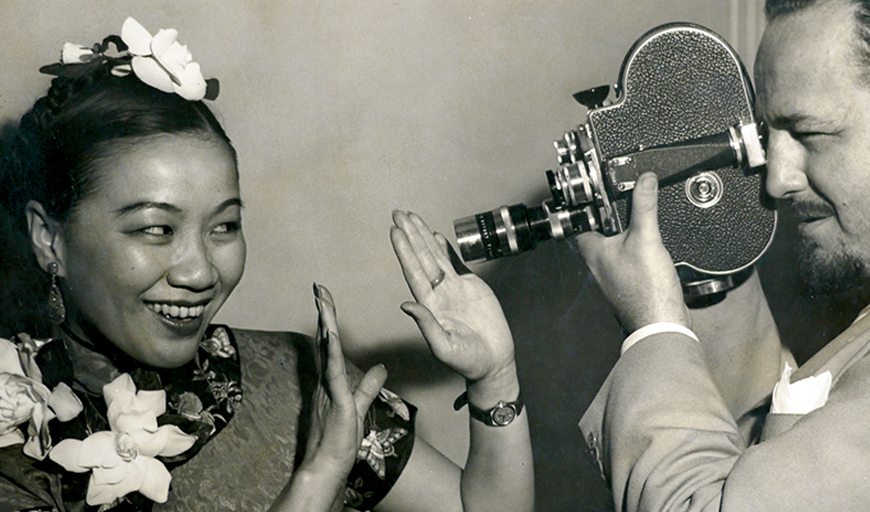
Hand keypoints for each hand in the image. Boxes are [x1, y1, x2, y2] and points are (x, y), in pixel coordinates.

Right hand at [292, 285, 387, 510]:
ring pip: (327, 349)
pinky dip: (332, 351)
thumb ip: (368, 387)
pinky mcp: (335, 399)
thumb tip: (380, 368)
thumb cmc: (339, 441)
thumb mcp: (360, 406)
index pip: (331, 345)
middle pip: (325, 340)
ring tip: (322, 300)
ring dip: (326, 324)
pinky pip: (333, 371)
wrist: (327, 466)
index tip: (327, 301)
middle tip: (320, 289)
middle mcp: (325, 380)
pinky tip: (332, 335)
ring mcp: (328, 388)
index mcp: (331, 380)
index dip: (329, 323)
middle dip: (323, 314)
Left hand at [390, 211, 515, 389]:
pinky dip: (445, 249)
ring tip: (412, 217)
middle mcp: (438, 293)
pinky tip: (435, 236)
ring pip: (436, 256)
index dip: (404, 251)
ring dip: (423, 237)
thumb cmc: (468, 360)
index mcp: (430, 306)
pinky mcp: (471, 287)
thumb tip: (407, 305)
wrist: (494, 362)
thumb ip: (426, 325)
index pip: (413, 272)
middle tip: (398, 213)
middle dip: (410, 235)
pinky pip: (455, 263)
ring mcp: (454, 289)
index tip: (395, 232)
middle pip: (421, 258)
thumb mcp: (444, 347)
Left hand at [573, 173, 688, 331]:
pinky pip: (627, 258)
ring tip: (633, 218)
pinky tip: (647, 246)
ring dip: (621, 232)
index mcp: (592, 251)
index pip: (577, 222)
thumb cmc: (645, 291)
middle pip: (595, 232)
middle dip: (606, 216)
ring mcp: (612, 274)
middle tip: (615, 200)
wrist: (661, 322)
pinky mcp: (628, 282)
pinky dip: (635, 247)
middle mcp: (597, 263)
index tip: (587, 192)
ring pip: (611, 246)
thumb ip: (644, 206)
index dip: (580, 205)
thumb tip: (644, 181)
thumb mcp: (646, 238)